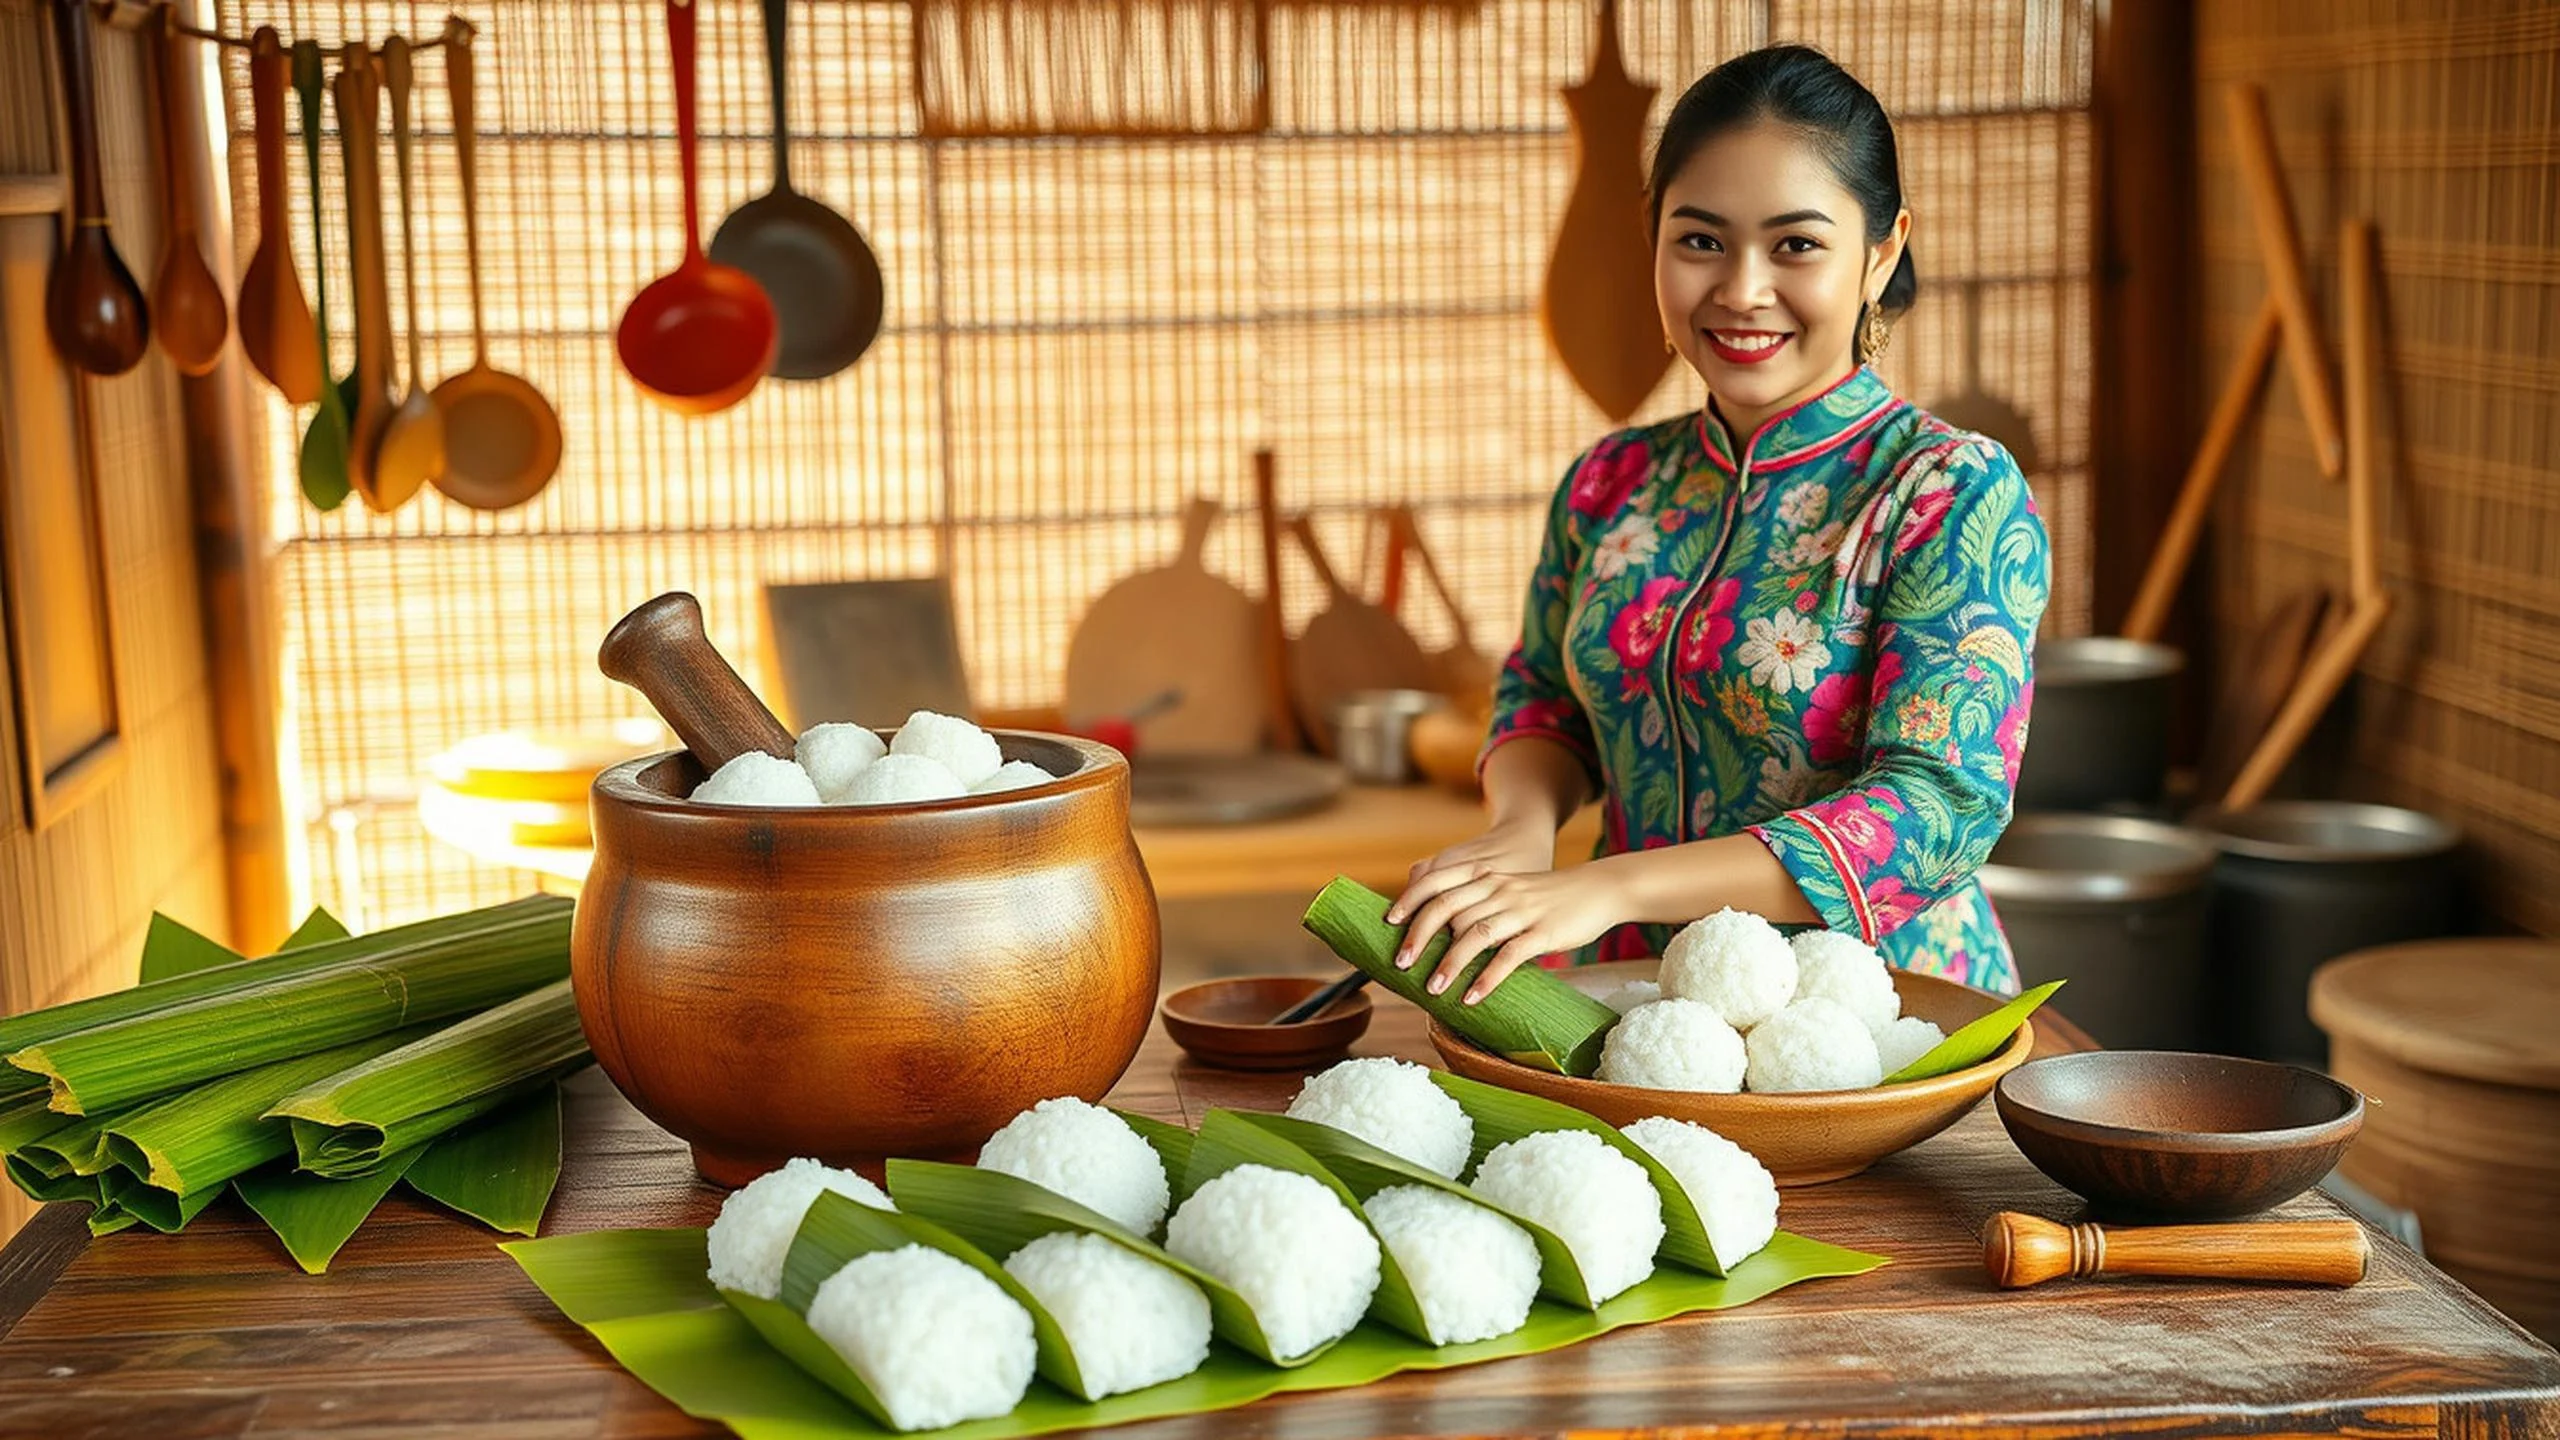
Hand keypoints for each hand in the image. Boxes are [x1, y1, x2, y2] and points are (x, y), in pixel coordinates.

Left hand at [1397, 864, 1628, 1004]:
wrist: (1599, 888)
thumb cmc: (1549, 896)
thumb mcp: (1510, 888)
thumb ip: (1480, 902)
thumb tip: (1446, 933)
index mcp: (1487, 877)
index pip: (1438, 885)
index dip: (1410, 902)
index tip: (1388, 923)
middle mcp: (1498, 889)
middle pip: (1448, 910)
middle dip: (1420, 938)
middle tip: (1402, 964)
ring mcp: (1521, 910)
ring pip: (1475, 935)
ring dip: (1450, 964)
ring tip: (1433, 989)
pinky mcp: (1543, 932)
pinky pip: (1509, 956)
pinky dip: (1487, 978)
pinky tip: (1472, 997)